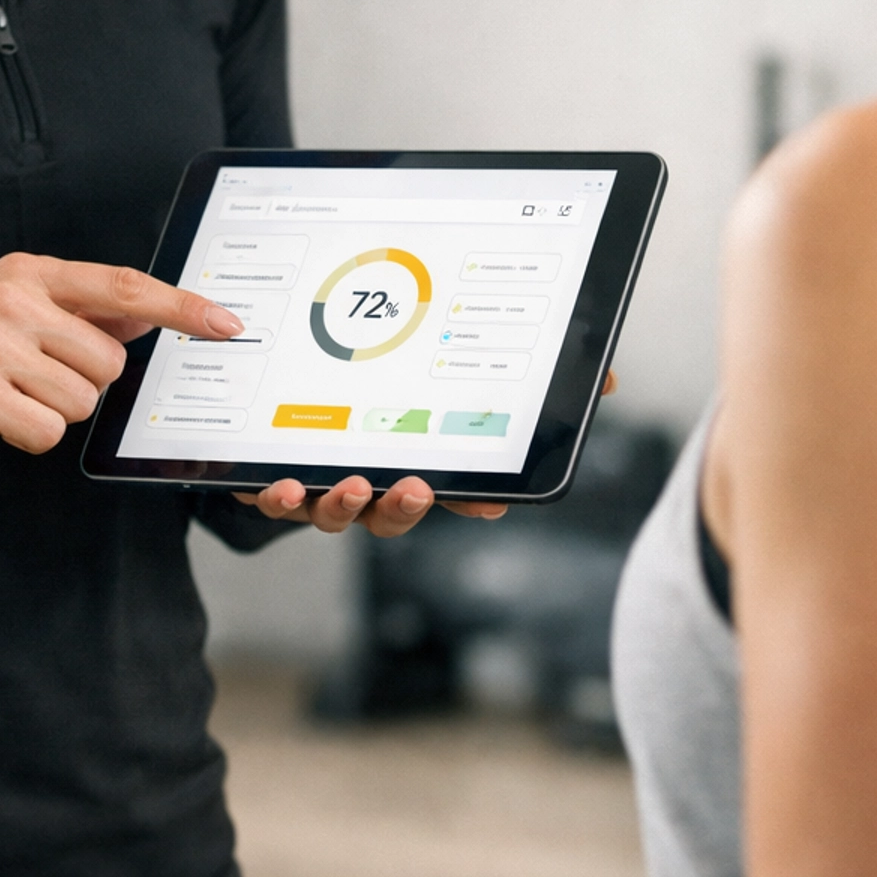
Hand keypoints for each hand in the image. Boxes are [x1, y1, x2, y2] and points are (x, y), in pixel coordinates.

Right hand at [0, 254, 240, 454]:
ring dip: (52, 411)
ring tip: (7, 393)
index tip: (226, 324)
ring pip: (82, 401)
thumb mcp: (6, 302)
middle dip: (84, 383)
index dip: (181, 307)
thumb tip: (144, 319)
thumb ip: (75, 309)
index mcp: (30, 273)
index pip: (124, 287)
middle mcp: (17, 302)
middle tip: (33, 378)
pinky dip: (26, 435)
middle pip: (109, 362)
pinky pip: (45, 432)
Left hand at [233, 371, 617, 536]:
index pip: (456, 492)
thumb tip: (606, 378)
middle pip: (395, 513)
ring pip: (336, 514)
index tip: (491, 508)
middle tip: (416, 487)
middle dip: (406, 507)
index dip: (473, 504)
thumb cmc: (372, 382)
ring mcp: (320, 487)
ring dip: (345, 506)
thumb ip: (520, 376)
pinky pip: (274, 501)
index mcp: (415, 462)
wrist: (272, 403)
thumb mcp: (435, 362)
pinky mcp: (270, 481)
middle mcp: (371, 483)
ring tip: (352, 482)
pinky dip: (277, 498)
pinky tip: (280, 481)